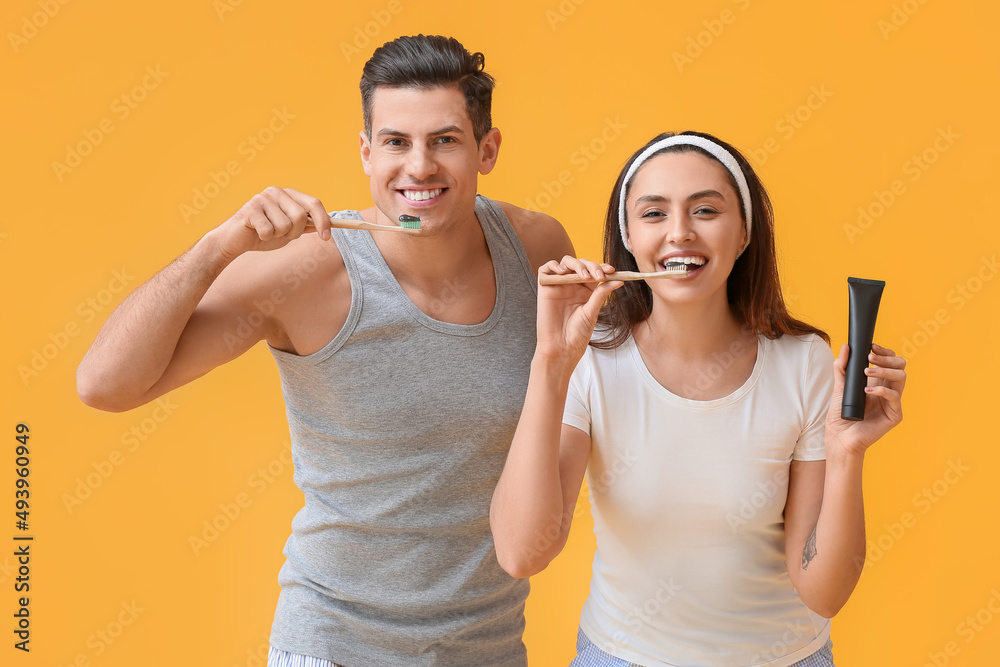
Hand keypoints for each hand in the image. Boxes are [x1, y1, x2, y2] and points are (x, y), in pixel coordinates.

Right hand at [213, 186, 330, 259]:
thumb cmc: (264, 233)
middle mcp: (277, 192)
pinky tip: (256, 233)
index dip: (323, 221)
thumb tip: (329, 224)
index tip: (326, 237)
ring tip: (266, 232)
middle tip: (282, 235)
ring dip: (278, 236)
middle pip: (301, 216)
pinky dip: (265, 238)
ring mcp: (262, 198)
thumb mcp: (290, 231)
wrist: (236, 240)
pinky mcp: (250, 209)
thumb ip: (307, 226)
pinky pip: (269, 231)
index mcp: (289, 194)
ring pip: (285, 226)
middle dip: (294, 233)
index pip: (314, 203)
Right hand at [535, 256, 622, 366]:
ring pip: (566, 262)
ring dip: (576, 265)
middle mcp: (573, 285)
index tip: (612, 270)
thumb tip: (618, 280)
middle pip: (581, 264)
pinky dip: (553, 266)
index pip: (594, 271)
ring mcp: (559, 285)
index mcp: (586, 289)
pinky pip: (546, 269)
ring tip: (584, 276)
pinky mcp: (545, 287)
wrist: (561, 347)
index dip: (602, 267)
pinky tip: (562, 272)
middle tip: (598, 276)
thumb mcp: (592, 311)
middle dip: (591, 266)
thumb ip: (601, 294)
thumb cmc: (577, 333)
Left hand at [826, 342, 905, 455]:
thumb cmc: (840, 414)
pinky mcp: (894, 414)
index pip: (890, 361)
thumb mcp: (839, 386)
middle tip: (870, 358)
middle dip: (887, 358)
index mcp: (878, 382)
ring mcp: (892, 402)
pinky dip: (882, 390)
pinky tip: (868, 390)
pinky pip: (895, 397)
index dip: (884, 352)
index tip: (871, 347)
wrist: (840, 436)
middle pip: (900, 365)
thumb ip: (842, 367)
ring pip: (901, 377)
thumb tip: (845, 347)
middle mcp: (888, 390)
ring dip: (884, 370)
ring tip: (867, 373)